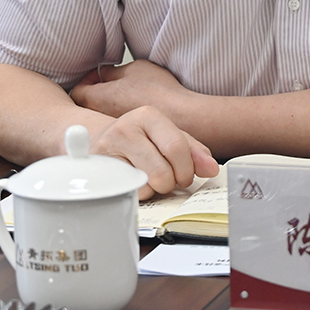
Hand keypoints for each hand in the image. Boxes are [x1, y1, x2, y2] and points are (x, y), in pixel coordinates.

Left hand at [71, 59, 190, 121]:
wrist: (182, 117)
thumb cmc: (159, 91)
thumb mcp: (134, 69)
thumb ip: (113, 71)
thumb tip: (103, 73)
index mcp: (100, 98)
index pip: (78, 91)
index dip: (87, 80)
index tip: (99, 75)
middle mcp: (102, 117)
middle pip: (88, 107)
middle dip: (97, 96)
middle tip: (112, 88)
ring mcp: (114, 130)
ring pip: (103, 119)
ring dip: (111, 110)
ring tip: (127, 101)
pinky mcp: (129, 141)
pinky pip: (118, 130)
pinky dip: (123, 123)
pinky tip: (139, 116)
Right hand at [90, 105, 218, 198]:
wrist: (101, 143)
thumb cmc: (140, 141)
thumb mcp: (168, 137)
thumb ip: (193, 151)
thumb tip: (212, 168)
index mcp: (148, 115)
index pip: (177, 147)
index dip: (186, 169)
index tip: (186, 176)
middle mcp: (126, 127)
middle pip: (162, 171)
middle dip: (171, 183)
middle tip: (168, 180)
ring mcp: (108, 149)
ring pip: (144, 185)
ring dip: (153, 190)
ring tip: (149, 179)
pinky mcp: (97, 171)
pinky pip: (126, 193)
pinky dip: (136, 194)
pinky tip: (132, 182)